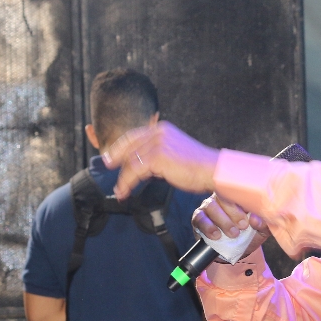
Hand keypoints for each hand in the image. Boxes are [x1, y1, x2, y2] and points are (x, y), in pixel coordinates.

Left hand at [102, 120, 219, 198]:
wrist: (212, 171)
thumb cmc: (198, 168)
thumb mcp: (175, 154)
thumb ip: (158, 155)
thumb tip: (143, 167)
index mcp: (162, 129)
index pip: (133, 137)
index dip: (119, 148)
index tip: (110, 158)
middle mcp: (158, 132)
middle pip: (129, 148)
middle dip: (117, 162)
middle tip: (108, 173)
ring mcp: (157, 143)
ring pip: (131, 161)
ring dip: (122, 178)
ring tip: (120, 191)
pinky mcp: (157, 157)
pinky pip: (134, 170)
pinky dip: (127, 182)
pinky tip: (126, 191)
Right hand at [194, 195, 269, 258]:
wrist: (236, 252)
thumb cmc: (249, 235)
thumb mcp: (261, 231)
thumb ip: (263, 224)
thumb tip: (256, 219)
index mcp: (237, 196)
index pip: (238, 191)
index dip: (244, 202)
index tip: (251, 217)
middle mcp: (221, 198)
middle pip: (223, 196)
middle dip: (234, 212)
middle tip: (243, 226)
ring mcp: (208, 206)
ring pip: (211, 206)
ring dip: (223, 221)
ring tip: (233, 234)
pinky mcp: (198, 218)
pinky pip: (200, 218)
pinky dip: (208, 227)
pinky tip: (217, 235)